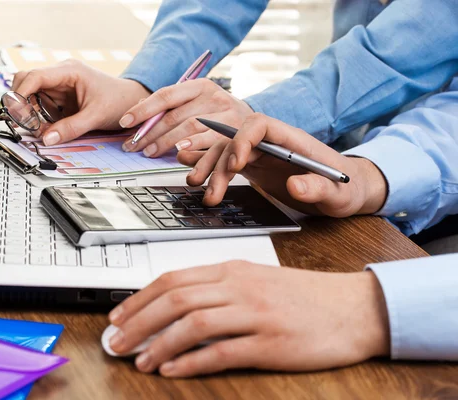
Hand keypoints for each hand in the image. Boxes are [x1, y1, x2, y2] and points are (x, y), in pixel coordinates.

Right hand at [12, 59, 149, 145]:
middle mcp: (61, 75)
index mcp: (69, 71)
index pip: (35, 76)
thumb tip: (47, 139)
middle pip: (26, 82)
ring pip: (31, 95)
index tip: (16, 112)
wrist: (133, 102)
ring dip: (30, 113)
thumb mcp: (95, 117)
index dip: (21, 93)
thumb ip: (71, 128)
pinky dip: (39, 117)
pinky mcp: (61, 98)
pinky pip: (41, 105)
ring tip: (39, 130)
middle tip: (26, 124)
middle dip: (21, 103)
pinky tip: (46, 128)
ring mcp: (60, 86)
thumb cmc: (119, 101)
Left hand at [108, 262, 389, 376]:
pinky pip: (222, 351)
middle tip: (116, 341)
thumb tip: (175, 306)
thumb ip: (218, 289)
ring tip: (139, 360)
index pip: (174, 279)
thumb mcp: (257, 280)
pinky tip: (172, 370)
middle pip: (176, 299)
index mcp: (233, 270)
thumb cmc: (303, 296)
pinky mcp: (271, 343)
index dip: (139, 297)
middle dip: (138, 321)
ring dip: (159, 343)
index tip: (118, 315)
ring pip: (194, 323)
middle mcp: (240, 287)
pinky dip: (192, 362)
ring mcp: (256, 314)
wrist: (354, 307)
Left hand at [119, 78, 253, 157]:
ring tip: (149, 152)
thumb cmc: (217, 115)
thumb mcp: (196, 104)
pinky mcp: (235, 133)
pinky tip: (178, 152)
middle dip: (150, 132)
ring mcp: (226, 114)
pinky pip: (209, 140)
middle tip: (133, 145)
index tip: (125, 121)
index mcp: (200, 85)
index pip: (166, 94)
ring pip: (190, 127)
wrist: (254, 125)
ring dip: (166, 142)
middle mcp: (214, 96)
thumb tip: (138, 109)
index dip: (144, 109)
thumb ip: (171, 106)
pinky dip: (192, 146)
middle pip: (175, 114)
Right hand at [180, 113, 386, 216]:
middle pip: (237, 141)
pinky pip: (227, 164)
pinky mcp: (255, 167)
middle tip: (210, 189)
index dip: (243, 139)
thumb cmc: (346, 189)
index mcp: (293, 140)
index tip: (237, 164)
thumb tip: (296, 185)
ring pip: (226, 153)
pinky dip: (210, 169)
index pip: (260, 125)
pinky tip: (195, 175)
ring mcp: (262, 154)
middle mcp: (273, 143)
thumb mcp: (339, 194)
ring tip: (198, 189)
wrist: (345, 193)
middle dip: (219, 163)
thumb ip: (319, 187)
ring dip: (210, 169)